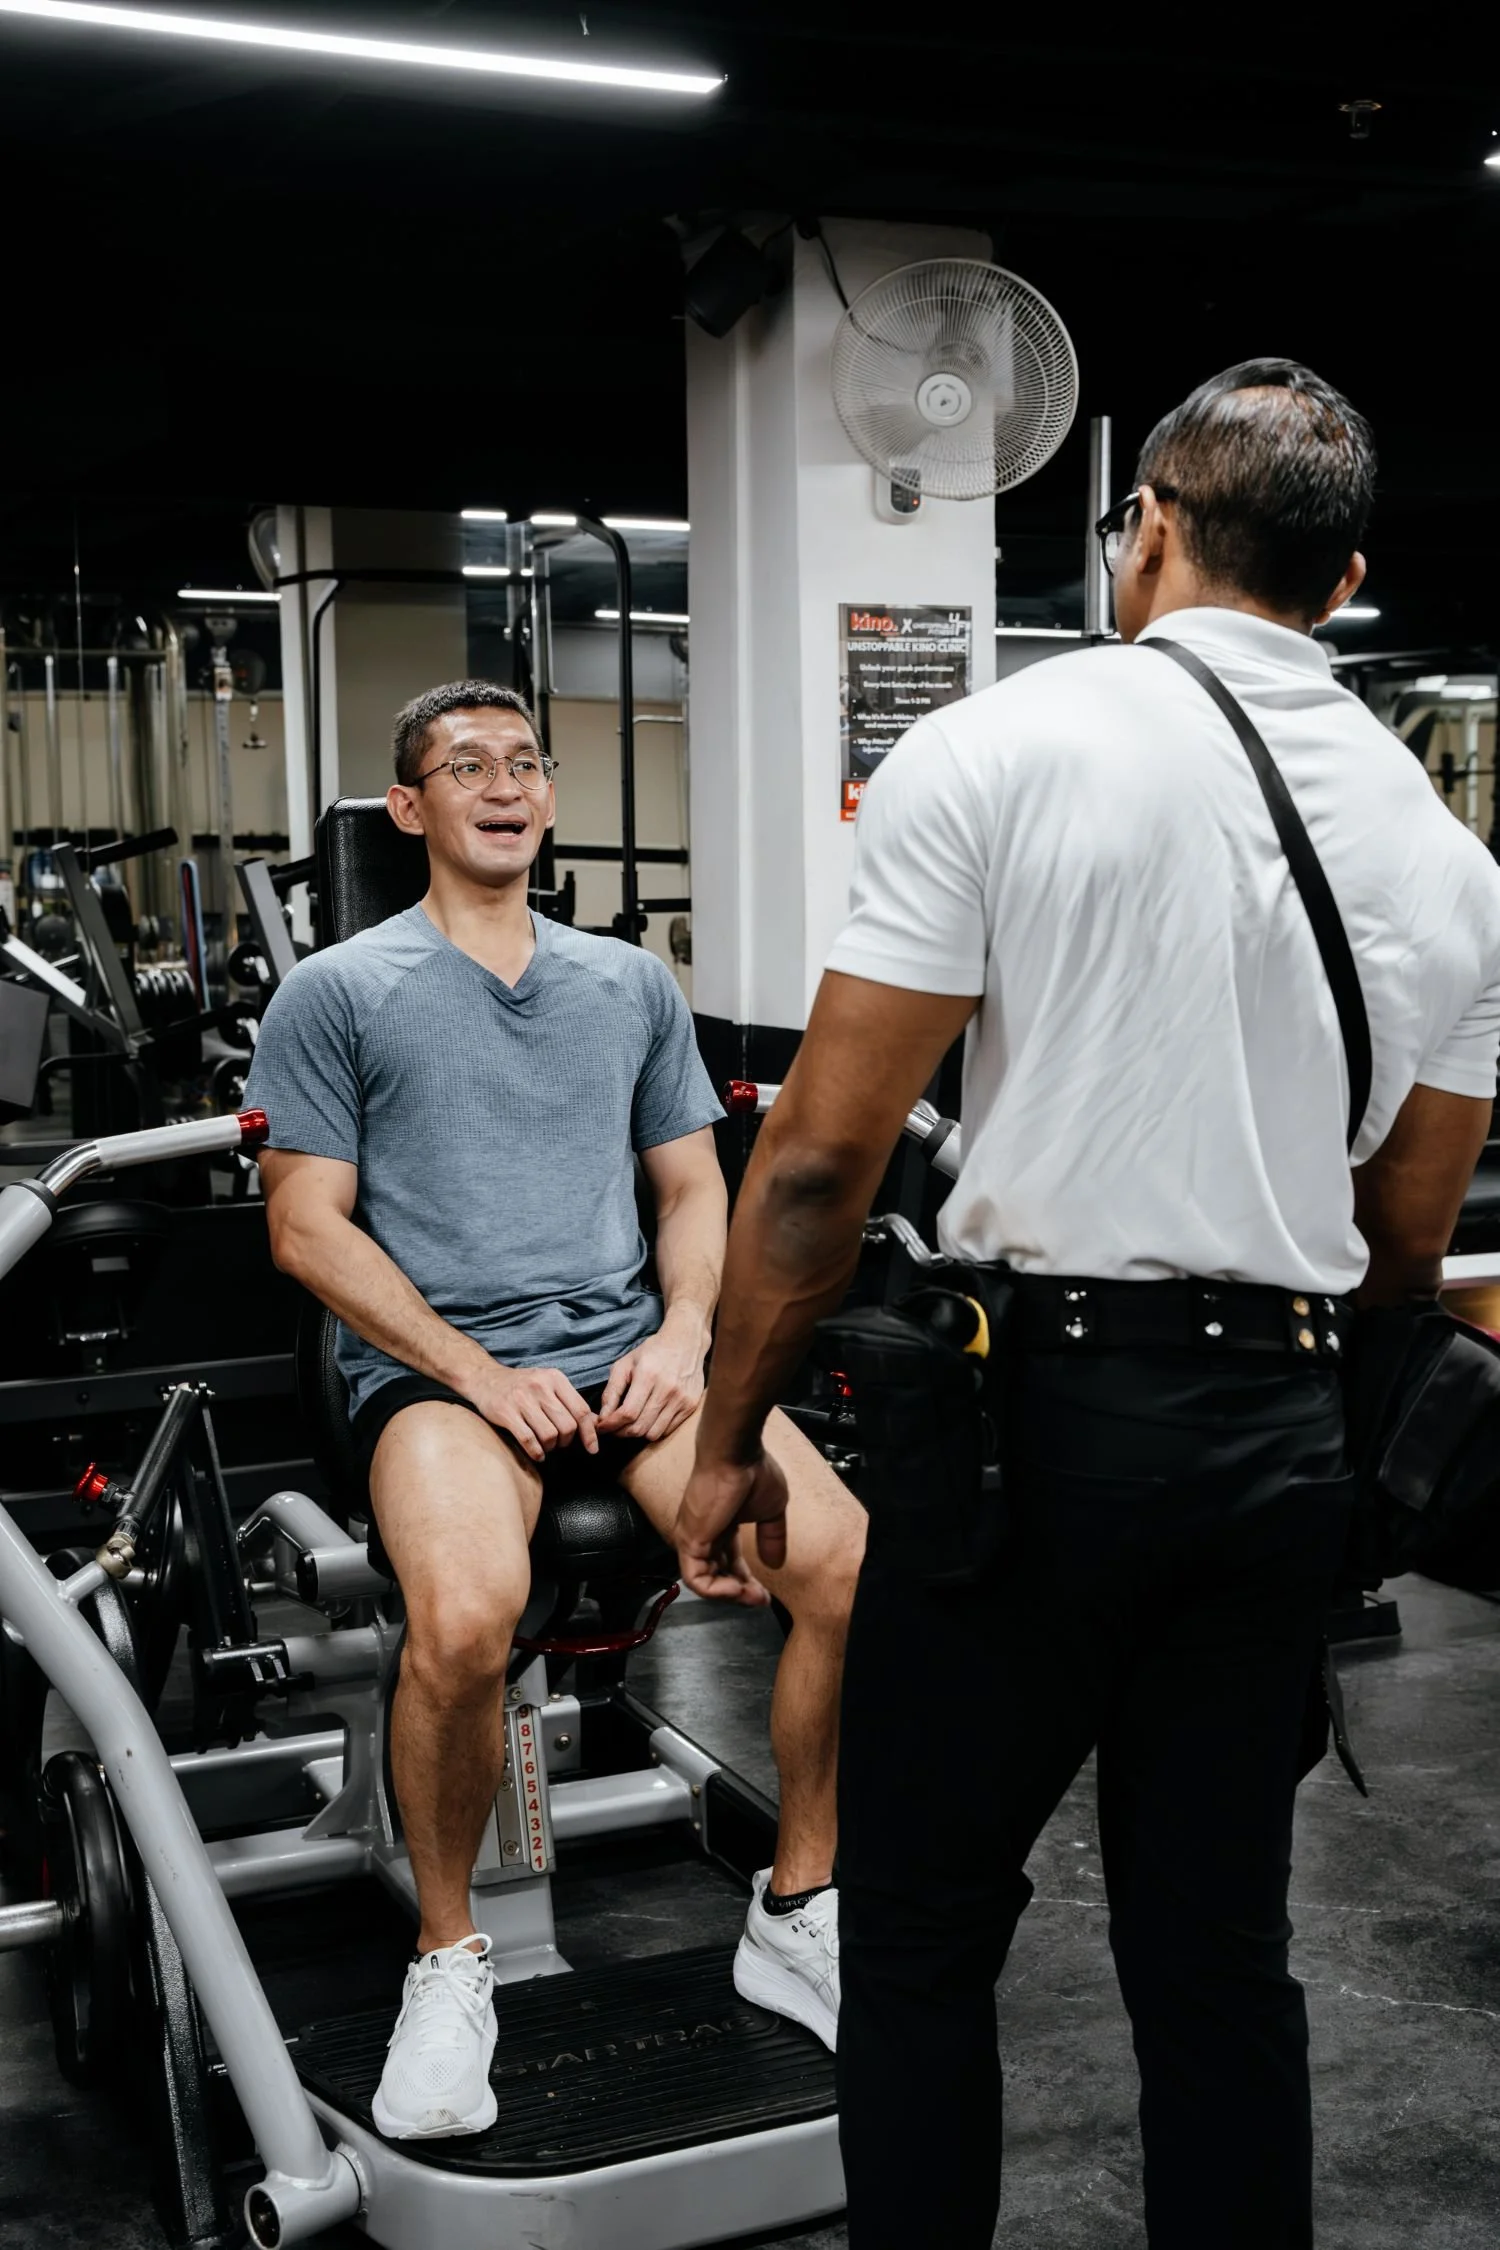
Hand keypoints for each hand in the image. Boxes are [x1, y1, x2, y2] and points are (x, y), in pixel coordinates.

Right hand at [468, 1364, 598, 1463]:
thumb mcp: (548, 1385)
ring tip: (546, 1446)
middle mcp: (540, 1387)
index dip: (589, 1433)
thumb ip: (570, 1402)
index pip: (581, 1410)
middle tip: (559, 1443)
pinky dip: (536, 1452)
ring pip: (550, 1435)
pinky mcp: (506, 1412)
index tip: (592, 1448)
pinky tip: (537, 1454)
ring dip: (551, 1447)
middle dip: (566, 1441)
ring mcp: (522, 1399)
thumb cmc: (523, 1386)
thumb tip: (596, 1423)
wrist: (485, 1378)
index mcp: (555, 1378)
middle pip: (567, 1426)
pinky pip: (529, 1439)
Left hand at [597, 1319, 707, 1443]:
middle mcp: (667, 1389)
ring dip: (637, 1434)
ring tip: (629, 1425)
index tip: (601, 1427)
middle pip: (639, 1427)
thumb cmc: (651, 1352)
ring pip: (653, 1433)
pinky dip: (654, 1430)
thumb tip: (603, 1418)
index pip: (627, 1413)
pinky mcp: (691, 1406)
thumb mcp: (625, 1365)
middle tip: (613, 1429)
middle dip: (620, 1433)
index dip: (611, 1425)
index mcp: (648, 1376)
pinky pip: (667, 1430)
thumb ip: (612, 1391)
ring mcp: (681, 1399)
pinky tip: (647, 1419)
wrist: (686, 1342)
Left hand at [675, 1443, 787, 1605]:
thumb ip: (772, 1537)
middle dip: (740, 1592)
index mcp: (721, 1524)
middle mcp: (704, 1533)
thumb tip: (775, 1563)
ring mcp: (693, 1538)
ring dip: (730, 1595)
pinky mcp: (689, 1541)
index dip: (746, 1581)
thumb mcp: (771, 1510)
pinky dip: (716, 1592)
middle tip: (760, 1601)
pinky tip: (737, 1590)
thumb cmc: (752, 1472)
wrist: (736, 1454)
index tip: (765, 1594)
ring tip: (751, 1597)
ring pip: (704, 1581)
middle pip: (717, 1574)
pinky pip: (696, 1579)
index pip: (729, 1561)